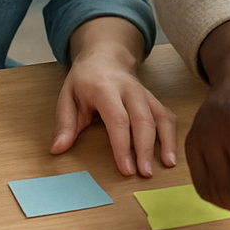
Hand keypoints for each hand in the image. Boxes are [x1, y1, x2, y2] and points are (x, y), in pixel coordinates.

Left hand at [50, 17, 176, 176]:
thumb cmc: (85, 80)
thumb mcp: (67, 97)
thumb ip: (65, 124)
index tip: (126, 168)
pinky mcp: (153, 99)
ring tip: (168, 164)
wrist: (105, 57)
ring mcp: (145, 94)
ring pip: (160, 117)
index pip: (118, 119)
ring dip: (166, 141)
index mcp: (105, 89)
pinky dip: (171, 134)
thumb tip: (58, 149)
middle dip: (146, 148)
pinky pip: (166, 116)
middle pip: (143, 120)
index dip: (123, 146)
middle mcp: (129, 90)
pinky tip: (171, 152)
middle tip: (145, 173)